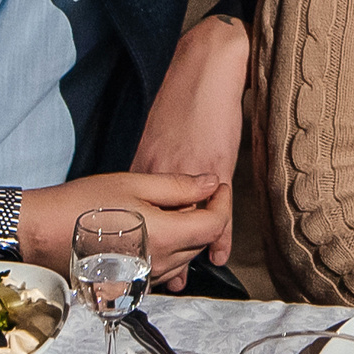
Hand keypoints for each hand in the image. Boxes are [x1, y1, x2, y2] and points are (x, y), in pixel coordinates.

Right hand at [11, 172, 231, 284]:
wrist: (40, 233)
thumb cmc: (81, 205)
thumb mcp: (135, 184)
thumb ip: (178, 186)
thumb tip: (210, 183)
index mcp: (166, 237)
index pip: (215, 225)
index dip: (223, 203)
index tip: (218, 187)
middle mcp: (160, 264)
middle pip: (201, 243)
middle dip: (205, 216)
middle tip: (194, 192)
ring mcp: (145, 278)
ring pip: (184, 258)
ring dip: (187, 235)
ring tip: (171, 209)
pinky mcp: (131, 284)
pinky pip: (163, 269)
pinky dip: (168, 250)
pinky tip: (151, 231)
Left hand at [132, 12, 249, 262]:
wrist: (206, 70)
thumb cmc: (184, 102)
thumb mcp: (159, 139)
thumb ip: (155, 168)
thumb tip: (151, 192)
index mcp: (146, 167)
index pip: (140, 214)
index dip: (139, 240)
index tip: (137, 262)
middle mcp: (162, 174)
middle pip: (159, 225)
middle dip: (159, 256)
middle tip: (161, 282)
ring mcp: (189, 173)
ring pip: (185, 224)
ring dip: (185, 254)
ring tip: (183, 279)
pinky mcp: (214, 167)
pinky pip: (214, 211)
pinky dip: (216, 236)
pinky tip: (217, 254)